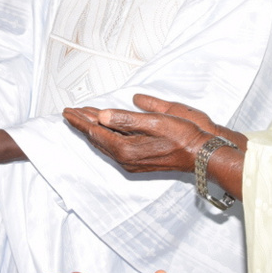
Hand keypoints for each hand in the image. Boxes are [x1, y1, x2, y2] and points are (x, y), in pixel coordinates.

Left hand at [63, 94, 219, 173]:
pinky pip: (114, 147)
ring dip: (94, 129)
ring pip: (105, 143)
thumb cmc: (185, 137)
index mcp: (127, 148)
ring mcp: (132, 161)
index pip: (96, 131)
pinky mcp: (139, 161)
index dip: (81, 119)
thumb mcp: (156, 122)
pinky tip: (106, 129)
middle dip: (84, 124)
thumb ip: (127, 118)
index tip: (68, 111)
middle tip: (71, 112)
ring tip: (84, 118)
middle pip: (97, 138)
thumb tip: (103, 115)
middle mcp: (126, 158)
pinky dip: (106, 135)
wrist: (203, 155)